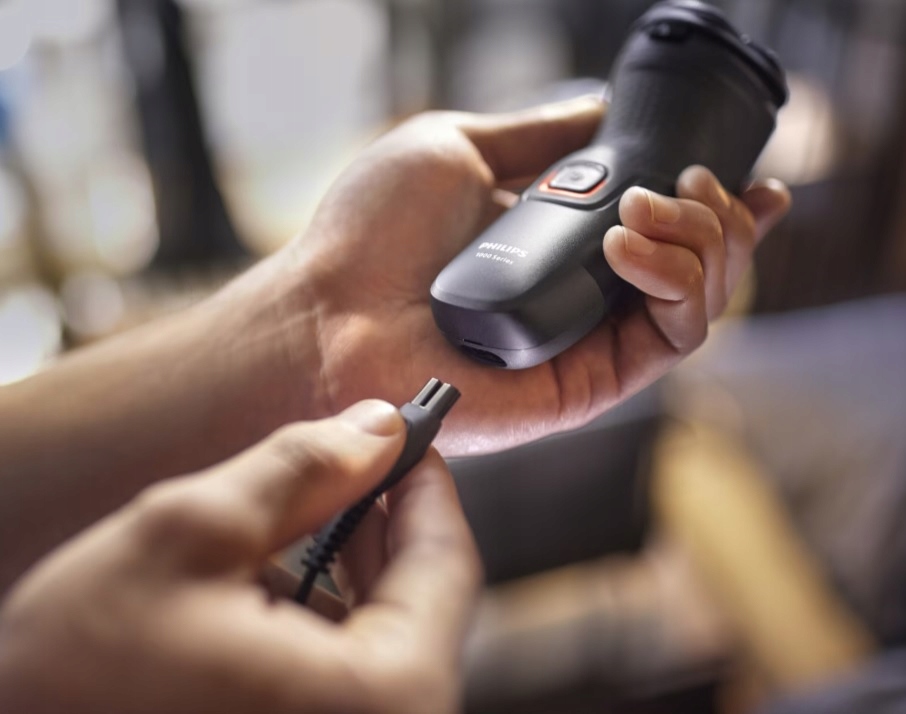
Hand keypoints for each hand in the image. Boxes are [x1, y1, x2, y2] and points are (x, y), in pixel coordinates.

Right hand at [0, 401, 480, 713]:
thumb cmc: (78, 679)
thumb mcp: (189, 536)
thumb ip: (298, 469)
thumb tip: (375, 428)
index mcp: (381, 696)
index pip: (447, 563)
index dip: (426, 484)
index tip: (409, 436)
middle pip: (419, 600)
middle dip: (380, 521)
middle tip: (353, 460)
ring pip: (381, 636)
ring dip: (348, 568)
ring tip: (304, 514)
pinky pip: (345, 674)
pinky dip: (321, 619)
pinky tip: (275, 582)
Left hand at [275, 96, 790, 453]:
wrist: (326, 311)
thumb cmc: (374, 234)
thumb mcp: (460, 150)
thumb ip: (538, 137)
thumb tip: (600, 110)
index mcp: (561, 250)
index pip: (666, 236)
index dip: (720, 210)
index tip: (753, 180)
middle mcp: (583, 302)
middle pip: (699, 270)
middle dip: (719, 219)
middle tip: (691, 183)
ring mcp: (587, 348)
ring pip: (698, 306)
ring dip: (706, 245)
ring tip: (651, 207)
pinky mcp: (584, 389)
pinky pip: (667, 342)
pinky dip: (675, 284)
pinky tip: (632, 241)